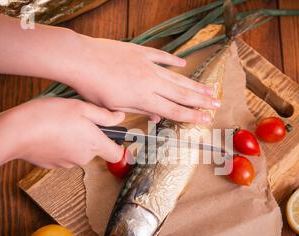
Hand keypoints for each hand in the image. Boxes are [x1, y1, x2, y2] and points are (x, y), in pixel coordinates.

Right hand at [1, 97, 124, 167]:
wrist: (16, 133)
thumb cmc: (48, 116)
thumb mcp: (80, 107)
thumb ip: (103, 115)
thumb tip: (120, 118)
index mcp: (94, 144)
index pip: (117, 154)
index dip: (117, 144)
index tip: (111, 134)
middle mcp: (84, 158)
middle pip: (96, 149)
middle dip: (90, 135)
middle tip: (76, 119)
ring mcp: (68, 163)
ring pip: (79, 151)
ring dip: (74, 139)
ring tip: (59, 124)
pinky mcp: (53, 165)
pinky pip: (64, 154)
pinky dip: (60, 145)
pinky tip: (49, 133)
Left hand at [64, 37, 220, 123]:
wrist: (81, 59)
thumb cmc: (93, 87)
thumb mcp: (114, 107)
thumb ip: (138, 111)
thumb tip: (156, 117)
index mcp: (144, 98)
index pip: (174, 110)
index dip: (192, 116)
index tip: (207, 119)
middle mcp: (150, 81)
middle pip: (181, 94)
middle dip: (202, 101)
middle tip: (218, 104)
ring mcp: (147, 65)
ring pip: (176, 77)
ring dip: (194, 84)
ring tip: (209, 89)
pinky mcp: (140, 52)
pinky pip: (162, 57)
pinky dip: (173, 61)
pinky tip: (184, 65)